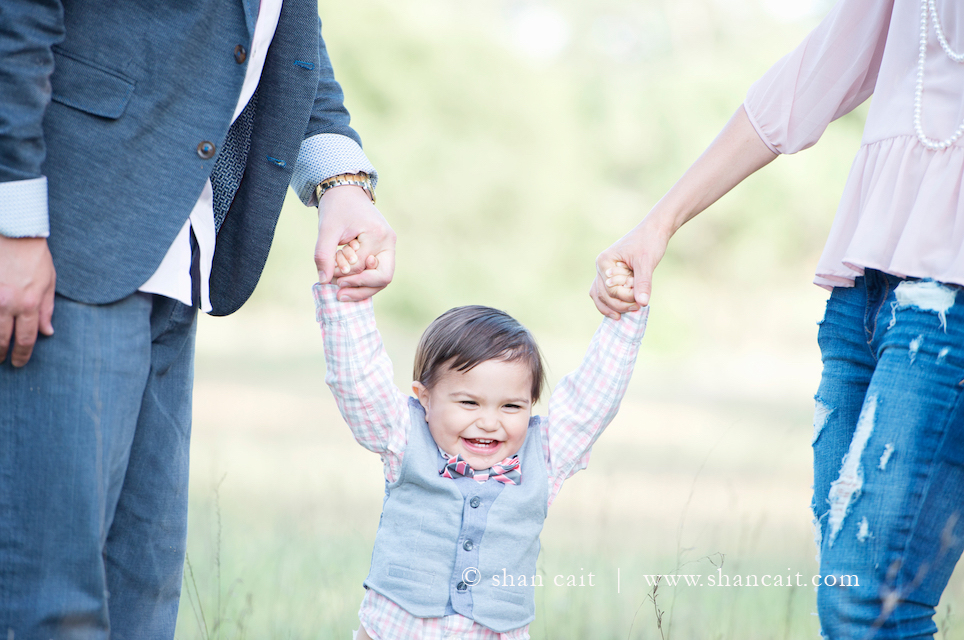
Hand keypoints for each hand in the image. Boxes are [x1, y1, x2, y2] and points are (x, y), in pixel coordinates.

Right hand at [0, 236, 55, 365]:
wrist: (14, 233)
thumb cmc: (34, 256)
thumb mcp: (49, 283)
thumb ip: (47, 310)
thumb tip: (47, 332)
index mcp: (30, 303)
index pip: (26, 339)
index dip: (23, 355)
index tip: (20, 362)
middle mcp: (8, 303)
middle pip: (3, 338)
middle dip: (2, 353)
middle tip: (3, 361)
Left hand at [315, 185, 395, 300]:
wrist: (345, 192)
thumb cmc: (336, 207)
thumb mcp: (327, 229)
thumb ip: (324, 255)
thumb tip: (324, 281)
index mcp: (379, 235)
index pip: (364, 267)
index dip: (347, 276)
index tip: (331, 277)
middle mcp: (388, 243)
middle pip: (382, 278)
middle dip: (360, 289)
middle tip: (339, 295)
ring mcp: (387, 247)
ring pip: (381, 279)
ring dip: (361, 288)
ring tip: (340, 293)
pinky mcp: (381, 250)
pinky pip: (376, 272)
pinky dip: (362, 280)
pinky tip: (347, 285)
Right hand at [590, 216, 670, 319]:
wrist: (654, 230)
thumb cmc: (649, 242)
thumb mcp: (647, 262)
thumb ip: (643, 282)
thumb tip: (643, 303)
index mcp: (604, 261)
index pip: (610, 289)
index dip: (625, 297)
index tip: (641, 299)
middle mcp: (601, 267)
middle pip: (603, 294)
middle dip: (619, 304)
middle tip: (637, 308)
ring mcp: (604, 271)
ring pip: (599, 295)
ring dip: (611, 306)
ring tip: (624, 316)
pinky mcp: (611, 274)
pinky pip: (604, 292)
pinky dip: (611, 302)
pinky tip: (621, 311)